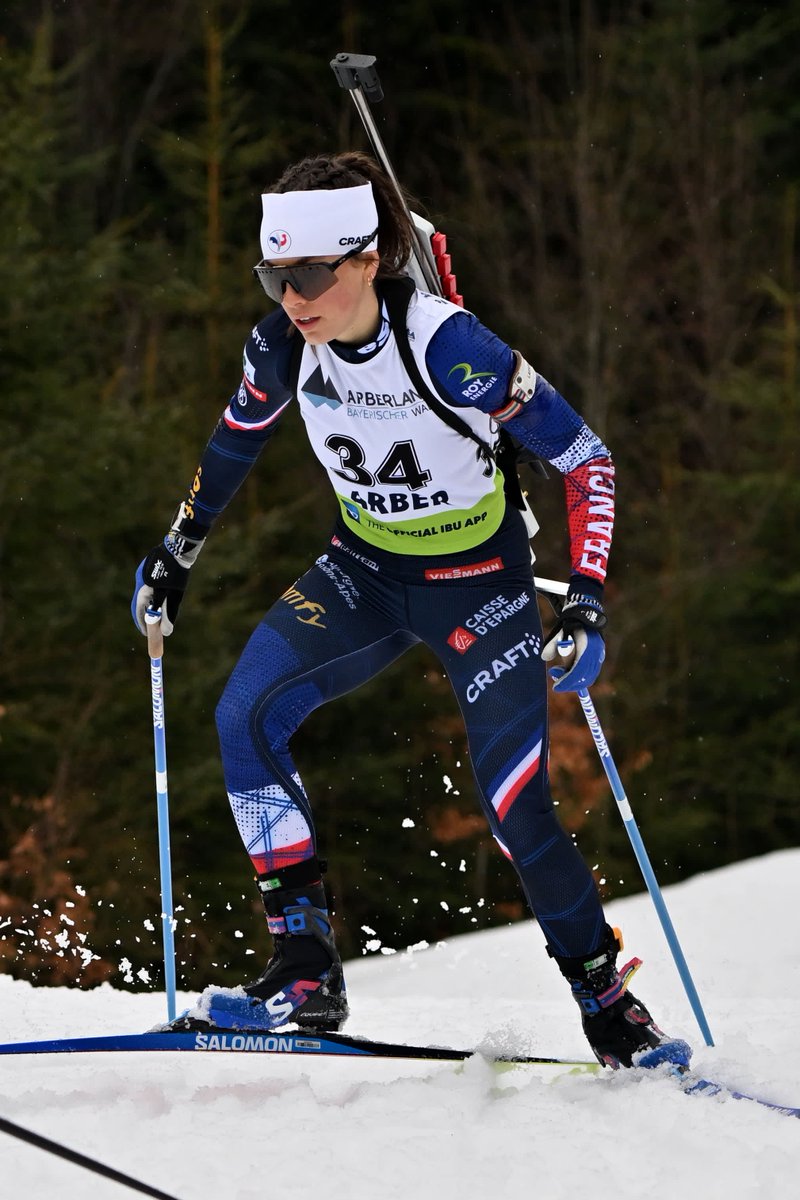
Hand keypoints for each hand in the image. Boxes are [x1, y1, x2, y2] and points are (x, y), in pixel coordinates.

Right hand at [131, 505, 205, 635]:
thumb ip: (168, 614)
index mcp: (143, 590)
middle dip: (144, 617)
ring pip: (144, 595)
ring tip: (157, 615)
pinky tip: (160, 597)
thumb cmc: (177, 573)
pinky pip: (147, 586)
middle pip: (139, 604)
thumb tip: (166, 632)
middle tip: (151, 628)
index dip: (142, 624)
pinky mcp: (148, 568)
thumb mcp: (174, 596)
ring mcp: (142, 573)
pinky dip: (152, 596)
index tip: (148, 634)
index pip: (139, 611)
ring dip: (149, 606)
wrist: (178, 548)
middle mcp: (139, 581)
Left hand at [542, 583, 606, 692]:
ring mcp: (599, 655)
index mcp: (587, 648)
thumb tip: (544, 658)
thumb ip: (552, 645)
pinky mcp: (599, 657)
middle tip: (554, 676)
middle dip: (569, 682)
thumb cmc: (570, 622)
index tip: (556, 687)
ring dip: (573, 679)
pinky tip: (567, 669)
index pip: (577, 672)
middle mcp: (596, 654)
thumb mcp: (559, 632)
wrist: (586, 612)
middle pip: (584, 678)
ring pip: (588, 677)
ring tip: (558, 670)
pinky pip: (591, 672)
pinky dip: (579, 676)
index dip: (566, 682)